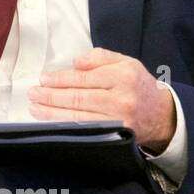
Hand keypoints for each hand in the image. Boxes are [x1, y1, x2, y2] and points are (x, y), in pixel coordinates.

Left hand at [27, 47, 175, 150]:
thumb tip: (76, 63)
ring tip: (36, 108)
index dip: (60, 80)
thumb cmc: (138, 86)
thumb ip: (100, 58)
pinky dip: (66, 127)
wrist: (160, 114)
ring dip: (53, 114)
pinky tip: (52, 123)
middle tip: (33, 94)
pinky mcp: (116, 136)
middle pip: (78, 98)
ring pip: (79, 117)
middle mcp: (121, 99)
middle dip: (51, 97)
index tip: (44, 80)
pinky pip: (86, 131)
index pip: (84, 79)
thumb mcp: (125, 62)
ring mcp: (118, 120)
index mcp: (123, 76)